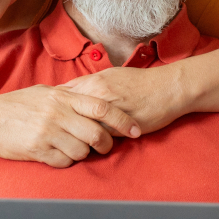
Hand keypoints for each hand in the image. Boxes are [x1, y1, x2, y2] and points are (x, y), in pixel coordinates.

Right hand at [0, 86, 140, 168]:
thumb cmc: (15, 106)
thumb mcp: (43, 93)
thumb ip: (67, 96)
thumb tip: (91, 98)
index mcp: (62, 97)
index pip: (101, 107)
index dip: (122, 120)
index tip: (135, 130)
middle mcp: (57, 114)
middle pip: (97, 133)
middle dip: (107, 144)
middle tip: (106, 147)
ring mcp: (48, 133)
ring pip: (82, 151)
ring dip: (84, 154)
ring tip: (76, 150)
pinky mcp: (38, 150)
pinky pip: (64, 162)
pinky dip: (66, 161)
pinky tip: (58, 155)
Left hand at [62, 65, 187, 135]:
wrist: (169, 89)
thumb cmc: (140, 82)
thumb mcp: (111, 75)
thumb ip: (88, 83)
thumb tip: (68, 90)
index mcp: (93, 83)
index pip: (63, 96)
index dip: (55, 106)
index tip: (49, 113)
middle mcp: (97, 97)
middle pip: (68, 114)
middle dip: (60, 123)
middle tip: (54, 130)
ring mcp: (108, 114)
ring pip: (82, 128)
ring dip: (75, 135)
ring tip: (69, 140)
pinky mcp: (120, 128)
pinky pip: (101, 138)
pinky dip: (93, 142)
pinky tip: (89, 144)